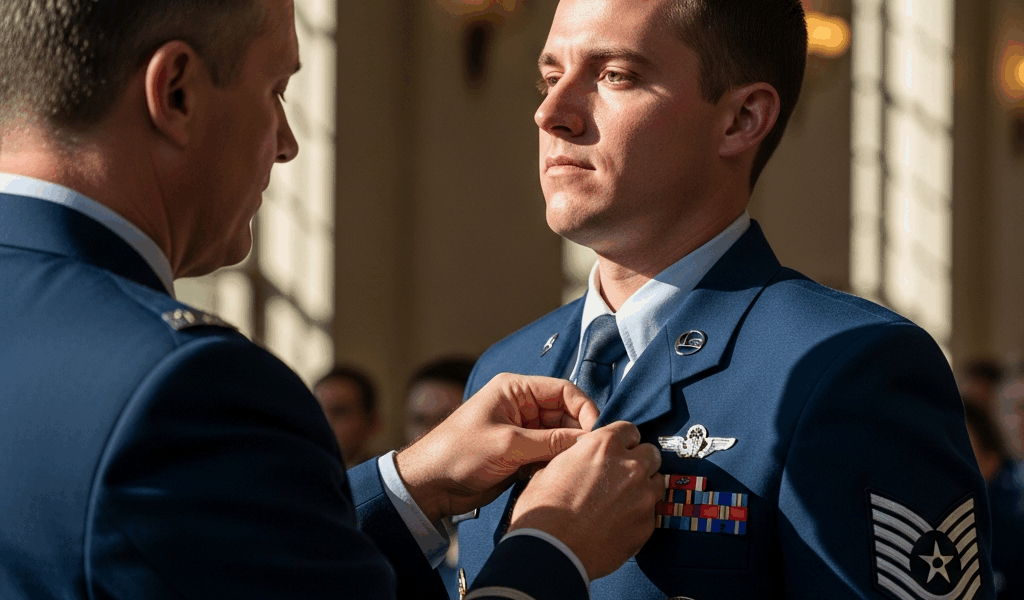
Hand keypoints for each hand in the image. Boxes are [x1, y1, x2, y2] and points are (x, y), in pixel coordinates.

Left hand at [395, 373, 599, 522]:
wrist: (430, 485)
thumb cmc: (457, 453)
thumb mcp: (507, 444)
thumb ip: (549, 442)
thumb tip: (587, 440)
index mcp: (515, 390)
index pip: (563, 390)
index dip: (584, 409)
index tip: (596, 431)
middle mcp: (521, 407)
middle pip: (565, 414)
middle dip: (578, 432)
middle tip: (590, 453)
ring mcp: (522, 431)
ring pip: (559, 437)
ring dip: (568, 451)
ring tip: (575, 465)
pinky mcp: (521, 454)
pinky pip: (549, 454)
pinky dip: (557, 463)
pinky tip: (560, 474)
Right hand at [507, 421, 662, 579]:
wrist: (551, 552)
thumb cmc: (543, 510)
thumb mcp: (551, 468)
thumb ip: (577, 457)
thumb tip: (582, 458)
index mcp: (604, 445)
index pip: (629, 430)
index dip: (622, 441)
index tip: (616, 451)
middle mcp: (630, 466)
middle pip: (651, 454)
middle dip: (638, 461)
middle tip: (621, 476)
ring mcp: (643, 496)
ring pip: (657, 482)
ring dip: (643, 487)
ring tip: (622, 501)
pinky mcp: (647, 525)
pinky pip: (651, 512)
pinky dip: (639, 514)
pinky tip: (619, 523)